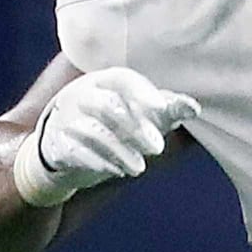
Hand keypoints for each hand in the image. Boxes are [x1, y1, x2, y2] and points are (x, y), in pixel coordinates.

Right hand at [13, 67, 200, 205]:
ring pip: (91, 130)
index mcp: (107, 81)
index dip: (143, 93)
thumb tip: (194, 108)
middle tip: (158, 148)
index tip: (164, 109)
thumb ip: (169, 108)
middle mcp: (83, 95)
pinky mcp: (57, 144)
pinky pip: (73, 151)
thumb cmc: (118, 120)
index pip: (123, 80)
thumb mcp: (144, 111)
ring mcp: (66, 118)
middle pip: (107, 105)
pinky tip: (115, 171)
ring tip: (140, 168)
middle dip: (134, 127)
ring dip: (119, 151)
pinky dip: (96, 162)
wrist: (69, 141)